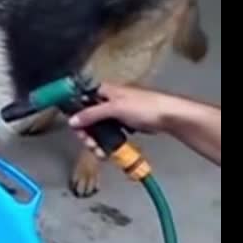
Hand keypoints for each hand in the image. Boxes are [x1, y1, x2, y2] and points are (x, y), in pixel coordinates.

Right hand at [67, 83, 181, 157]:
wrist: (170, 116)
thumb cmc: (146, 106)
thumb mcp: (114, 108)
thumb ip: (91, 114)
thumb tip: (72, 120)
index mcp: (103, 91)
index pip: (80, 101)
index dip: (75, 115)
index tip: (76, 129)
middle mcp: (107, 101)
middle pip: (87, 118)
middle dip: (87, 134)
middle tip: (91, 144)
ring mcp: (115, 113)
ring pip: (97, 129)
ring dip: (96, 142)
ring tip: (101, 152)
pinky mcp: (123, 124)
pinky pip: (109, 134)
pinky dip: (107, 143)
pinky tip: (108, 151)